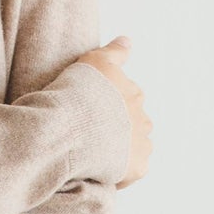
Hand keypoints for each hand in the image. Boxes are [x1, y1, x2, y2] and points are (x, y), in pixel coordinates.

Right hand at [76, 34, 152, 187]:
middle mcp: (144, 118)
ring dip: (121, 151)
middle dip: (118, 129)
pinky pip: (132, 173)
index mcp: (135, 93)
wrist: (69, 126)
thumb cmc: (78, 92)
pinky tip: (99, 172)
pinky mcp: (137, 168)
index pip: (128, 99)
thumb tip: (128, 40)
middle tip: (91, 134)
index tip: (91, 111)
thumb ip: (115, 51)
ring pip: (135, 148)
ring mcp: (142, 144)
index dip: (108, 106)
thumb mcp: (95, 60)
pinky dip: (120, 174)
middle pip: (134, 125)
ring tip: (94, 155)